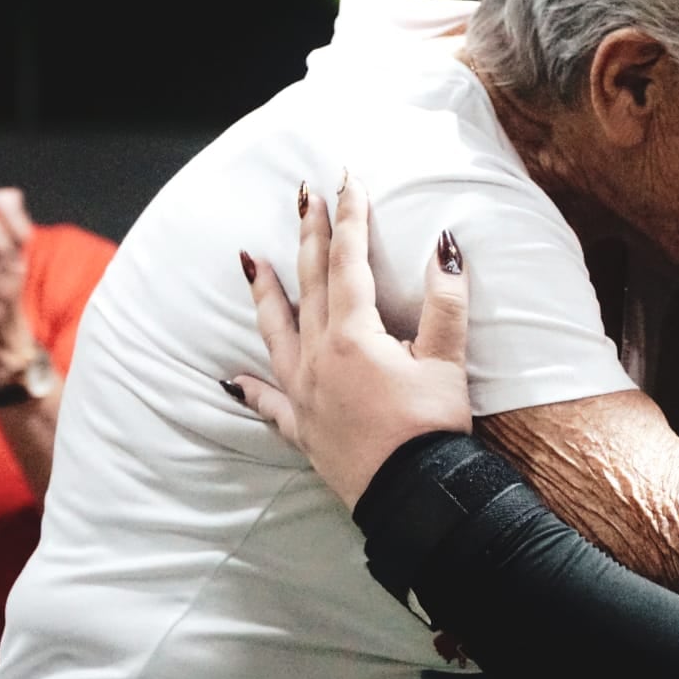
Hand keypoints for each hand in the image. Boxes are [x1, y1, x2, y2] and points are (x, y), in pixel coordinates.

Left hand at [231, 175, 472, 510]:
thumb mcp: (447, 361)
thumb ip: (445, 301)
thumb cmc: (431, 430)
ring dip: (265, 293)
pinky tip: (231, 379)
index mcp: (353, 335)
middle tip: (302, 196)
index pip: (349, 261)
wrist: (412, 498)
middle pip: (310, 283)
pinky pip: (269, 401)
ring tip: (249, 262)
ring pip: (277, 331)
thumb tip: (446, 246)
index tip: (345, 180)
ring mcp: (304, 393)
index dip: (350, 217)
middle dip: (308, 235)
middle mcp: (318, 357)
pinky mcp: (303, 428)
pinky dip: (250, 387)